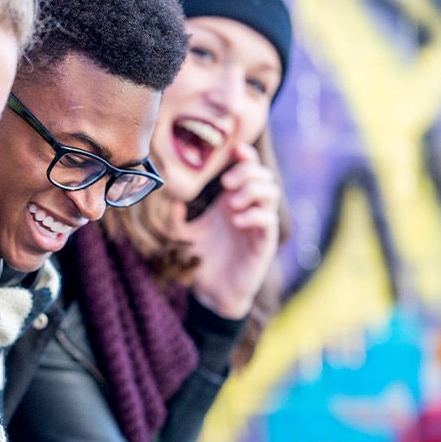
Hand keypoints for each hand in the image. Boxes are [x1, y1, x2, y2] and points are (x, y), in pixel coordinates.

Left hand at [175, 143, 280, 318]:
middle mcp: (248, 208)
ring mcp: (258, 225)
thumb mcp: (182, 234)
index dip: (245, 155)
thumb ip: (175, 216)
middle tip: (226, 184)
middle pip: (262, 175)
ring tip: (232, 204)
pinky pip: (268, 220)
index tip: (235, 149)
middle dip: (247, 172)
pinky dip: (255, 214)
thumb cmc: (201, 261)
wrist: (212, 292)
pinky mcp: (263, 243)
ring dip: (252, 191)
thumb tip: (169, 197)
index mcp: (231, 200)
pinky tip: (237, 221)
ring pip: (271, 192)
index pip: (247, 168)